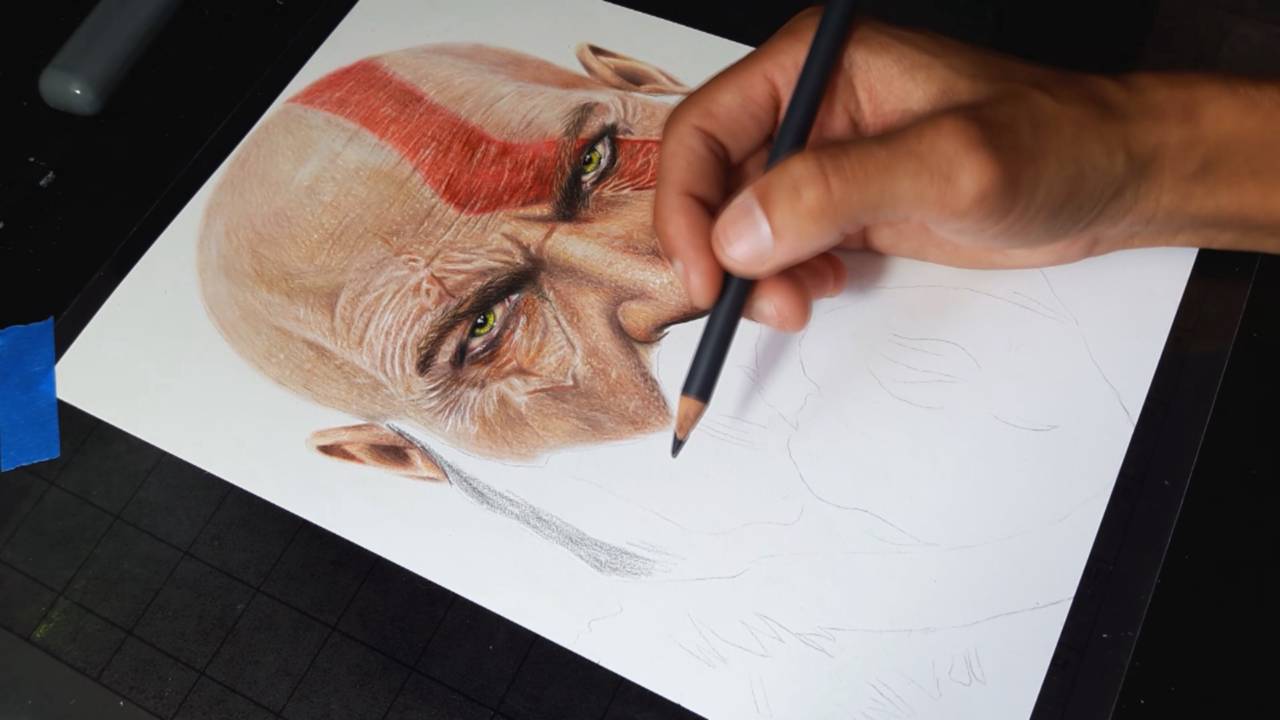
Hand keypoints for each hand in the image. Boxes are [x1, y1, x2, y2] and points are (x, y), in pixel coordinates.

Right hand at [655, 11, 1238, 331]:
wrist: (1110, 181)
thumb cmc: (1053, 145)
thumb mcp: (950, 165)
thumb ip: (838, 190)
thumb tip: (737, 236)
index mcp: (814, 65)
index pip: (704, 129)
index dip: (687, 205)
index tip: (706, 276)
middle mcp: (805, 108)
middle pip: (712, 183)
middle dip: (722, 253)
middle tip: (762, 305)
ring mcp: (823, 160)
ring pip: (740, 226)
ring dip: (754, 276)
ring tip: (802, 302)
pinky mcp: (843, 206)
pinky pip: (779, 249)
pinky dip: (784, 281)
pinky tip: (826, 287)